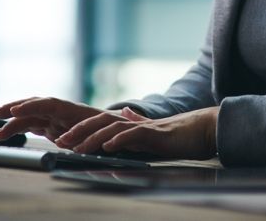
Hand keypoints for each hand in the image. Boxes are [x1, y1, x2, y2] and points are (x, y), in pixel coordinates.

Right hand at [0, 97, 123, 141]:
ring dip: (11, 120)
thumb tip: (67, 143)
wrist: (114, 129)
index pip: (48, 104)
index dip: (32, 106)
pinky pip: (31, 124)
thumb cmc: (108, 131)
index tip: (16, 110)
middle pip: (34, 105)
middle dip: (14, 107)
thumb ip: (85, 137)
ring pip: (29, 115)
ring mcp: (54, 118)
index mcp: (71, 110)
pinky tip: (3, 133)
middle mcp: (60, 111)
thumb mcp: (100, 134)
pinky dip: (17, 127)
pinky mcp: (51, 126)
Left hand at [56, 106, 218, 159]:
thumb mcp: (152, 132)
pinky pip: (135, 135)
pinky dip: (120, 140)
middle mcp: (134, 123)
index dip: (82, 130)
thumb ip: (137, 126)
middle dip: (78, 132)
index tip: (64, 139)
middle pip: (101, 123)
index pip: (101, 125)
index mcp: (131, 125)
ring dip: (93, 137)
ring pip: (113, 128)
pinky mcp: (156, 133)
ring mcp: (145, 127)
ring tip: (78, 147)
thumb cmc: (181, 134)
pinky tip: (108, 146)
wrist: (205, 129)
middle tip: (60, 141)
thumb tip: (125, 118)